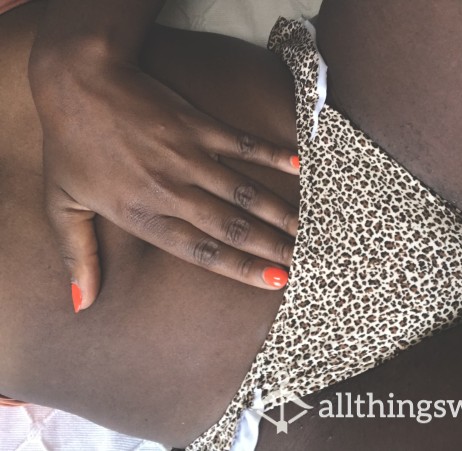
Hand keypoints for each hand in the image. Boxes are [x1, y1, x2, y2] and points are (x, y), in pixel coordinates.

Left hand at [30, 47, 298, 311]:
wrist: (76, 81)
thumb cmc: (68, 145)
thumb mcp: (62, 205)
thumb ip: (78, 256)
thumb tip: (80, 304)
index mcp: (140, 215)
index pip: (200, 251)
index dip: (240, 268)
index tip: (274, 280)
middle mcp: (170, 191)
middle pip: (231, 227)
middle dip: (271, 247)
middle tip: (303, 262)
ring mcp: (187, 156)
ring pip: (243, 192)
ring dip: (278, 212)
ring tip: (305, 229)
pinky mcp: (197, 126)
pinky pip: (242, 144)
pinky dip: (271, 154)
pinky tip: (297, 166)